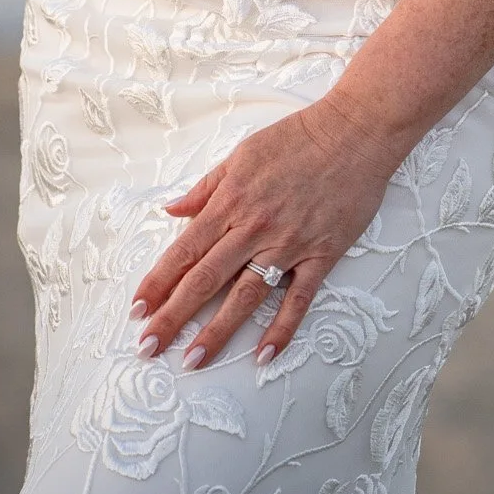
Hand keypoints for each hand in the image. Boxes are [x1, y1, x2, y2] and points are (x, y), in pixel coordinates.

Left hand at [128, 99, 395, 369]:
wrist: (355, 132)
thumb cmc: (297, 138)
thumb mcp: (242, 154)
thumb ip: (206, 187)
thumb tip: (172, 210)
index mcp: (232, 200)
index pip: (185, 250)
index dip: (159, 282)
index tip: (138, 309)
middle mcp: (255, 228)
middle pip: (206, 279)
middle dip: (173, 316)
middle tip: (148, 348)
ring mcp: (289, 244)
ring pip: (246, 296)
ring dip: (217, 331)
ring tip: (192, 362)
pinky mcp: (322, 254)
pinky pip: (298, 299)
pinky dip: (281, 329)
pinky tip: (263, 355)